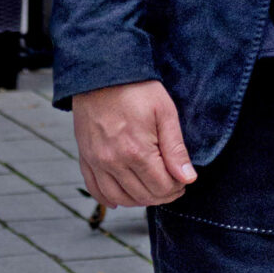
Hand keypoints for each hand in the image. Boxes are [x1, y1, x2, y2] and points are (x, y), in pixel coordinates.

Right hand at [73, 80, 195, 208]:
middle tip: (172, 185)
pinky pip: (95, 189)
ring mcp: (97, 162)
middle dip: (162, 195)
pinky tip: (120, 199)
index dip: (176, 188)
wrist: (102, 72)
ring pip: (120, 197)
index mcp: (137, 151)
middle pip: (142, 195)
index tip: (183, 181)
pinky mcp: (85, 158)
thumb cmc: (137, 88)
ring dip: (139, 200)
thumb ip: (176, 149)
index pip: (161, 187)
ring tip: (151, 190)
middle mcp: (114, 162)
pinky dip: (109, 199)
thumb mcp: (165, 112)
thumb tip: (188, 178)